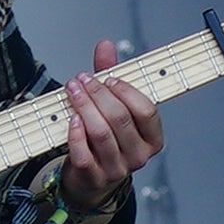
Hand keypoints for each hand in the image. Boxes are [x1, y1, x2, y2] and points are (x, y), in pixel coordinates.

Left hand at [55, 39, 157, 209]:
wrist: (89, 176)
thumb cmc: (105, 137)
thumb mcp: (112, 106)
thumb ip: (110, 76)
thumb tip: (106, 45)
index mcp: (152, 138)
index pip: (147, 111)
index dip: (127, 92)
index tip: (109, 78)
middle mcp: (139, 156)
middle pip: (120, 119)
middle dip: (98, 94)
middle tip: (82, 80)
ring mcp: (117, 169)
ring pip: (101, 134)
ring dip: (84, 108)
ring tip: (73, 91)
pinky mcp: (93, 177)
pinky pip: (84, 154)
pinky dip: (76, 134)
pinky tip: (72, 118)